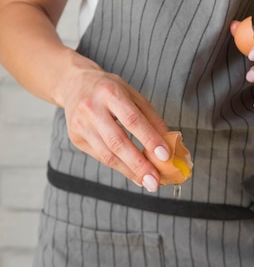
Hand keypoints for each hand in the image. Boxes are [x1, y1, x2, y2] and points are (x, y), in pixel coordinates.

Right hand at [55, 57, 169, 191]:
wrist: (73, 84)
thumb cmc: (110, 90)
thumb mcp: (133, 95)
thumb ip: (151, 118)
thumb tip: (168, 144)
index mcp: (110, 92)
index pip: (132, 119)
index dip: (149, 139)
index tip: (165, 156)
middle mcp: (91, 108)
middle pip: (117, 141)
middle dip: (138, 164)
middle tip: (155, 181)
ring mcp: (80, 124)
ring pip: (107, 154)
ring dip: (129, 171)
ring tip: (147, 182)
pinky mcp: (75, 138)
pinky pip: (100, 156)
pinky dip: (119, 167)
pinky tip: (133, 174)